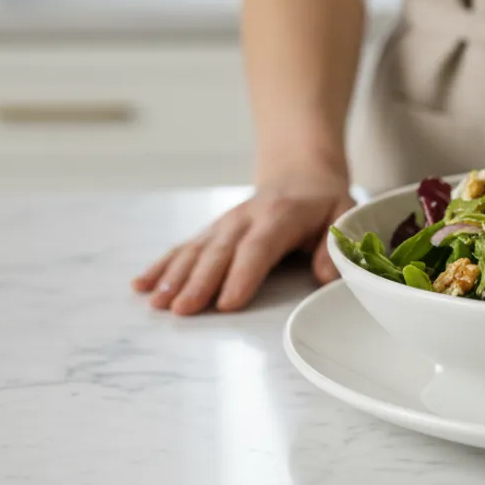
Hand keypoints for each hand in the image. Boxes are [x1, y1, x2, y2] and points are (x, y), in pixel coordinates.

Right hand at [132, 175, 354, 314]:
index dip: (242, 275)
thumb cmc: (323, 203)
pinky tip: (141, 285)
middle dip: (199, 282)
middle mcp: (245, 219)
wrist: (299, 174)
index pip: (258, 248)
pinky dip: (162, 265)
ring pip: (196, 251)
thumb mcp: (343, 216)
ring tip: (157, 302)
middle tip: (183, 310)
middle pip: (220, 253)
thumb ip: (335, 246)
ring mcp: (224, 225)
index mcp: (280, 216)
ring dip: (174, 277)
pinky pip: (184, 248)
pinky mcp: (212, 231)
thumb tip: (327, 277)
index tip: (227, 303)